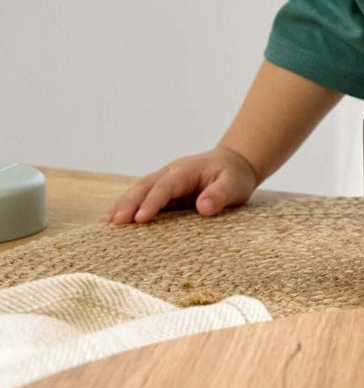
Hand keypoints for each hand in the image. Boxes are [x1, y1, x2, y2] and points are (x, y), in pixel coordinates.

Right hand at [101, 146, 260, 223]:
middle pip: (145, 186)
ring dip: (122, 205)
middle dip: (129, 203)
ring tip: (106, 223)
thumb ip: (220, 194)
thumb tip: (204, 207)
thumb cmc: (234, 176)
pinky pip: (142, 197)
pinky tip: (112, 221)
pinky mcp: (163, 190)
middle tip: (114, 222)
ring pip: (139, 190)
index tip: (140, 219)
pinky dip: (127, 207)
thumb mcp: (235, 184)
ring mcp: (164, 180)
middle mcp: (171, 172)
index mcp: (187, 170)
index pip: (166, 186)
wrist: (234, 164)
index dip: (153, 202)